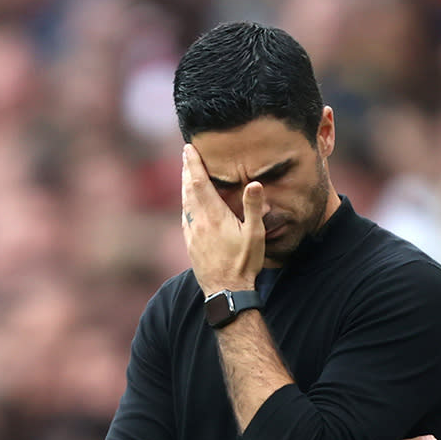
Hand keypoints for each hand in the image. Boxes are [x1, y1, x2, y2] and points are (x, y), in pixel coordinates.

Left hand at [181, 144, 264, 295]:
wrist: (225, 290)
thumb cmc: (243, 263)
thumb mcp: (254, 234)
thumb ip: (253, 207)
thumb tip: (255, 183)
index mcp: (214, 216)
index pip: (200, 182)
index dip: (194, 164)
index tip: (189, 149)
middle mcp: (198, 222)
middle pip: (189, 189)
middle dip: (187, 170)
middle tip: (186, 155)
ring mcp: (192, 233)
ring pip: (185, 202)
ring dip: (185, 185)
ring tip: (186, 173)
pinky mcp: (190, 244)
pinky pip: (185, 216)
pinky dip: (185, 202)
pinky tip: (188, 203)